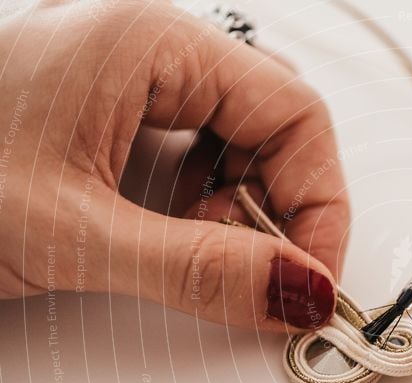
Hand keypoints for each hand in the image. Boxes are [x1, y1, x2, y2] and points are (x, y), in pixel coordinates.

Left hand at [0, 0, 348, 329]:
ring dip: (247, 211)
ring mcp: (133, 81)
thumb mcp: (71, 232)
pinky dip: (209, 206)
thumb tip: (295, 292)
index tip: (312, 278)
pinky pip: (201, 154)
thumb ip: (196, 269)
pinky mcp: (117, 116)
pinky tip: (179, 233)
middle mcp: (150, 49)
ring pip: (244, 143)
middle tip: (266, 275)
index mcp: (150, 40)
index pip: (297, 115)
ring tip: (209, 253)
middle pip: (278, 127)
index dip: (321, 204)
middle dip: (285, 209)